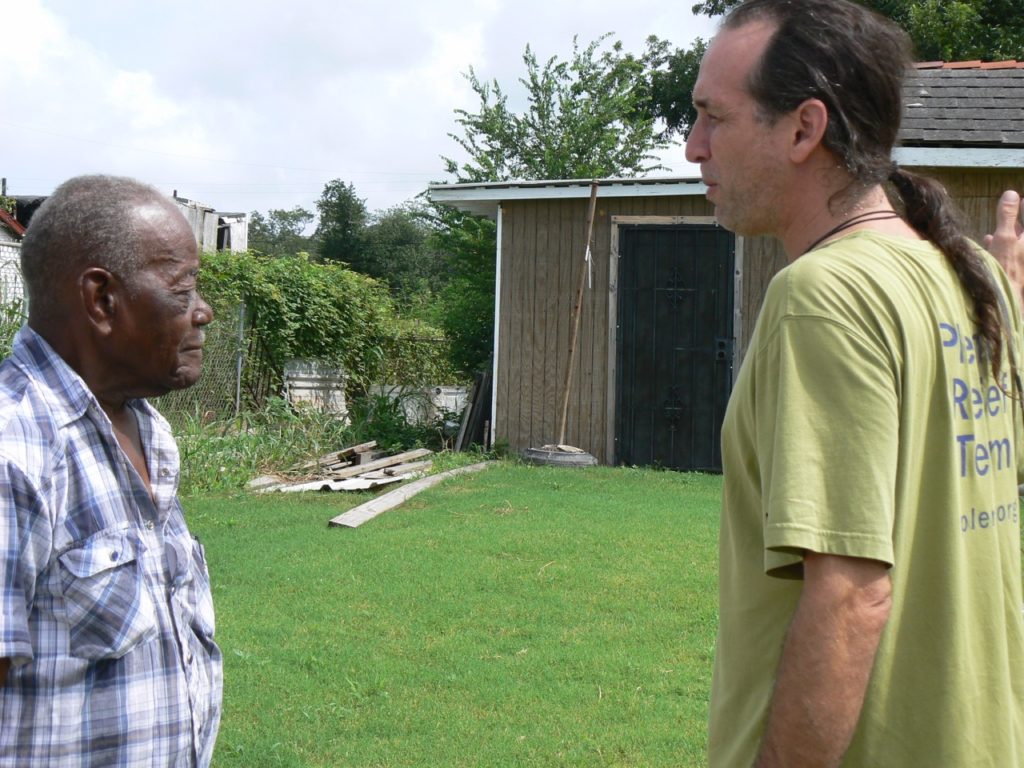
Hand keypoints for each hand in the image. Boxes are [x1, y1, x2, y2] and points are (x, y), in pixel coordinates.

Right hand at [984, 190, 1023, 310]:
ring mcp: (1021, 260)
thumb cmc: (1006, 267)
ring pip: (1018, 242)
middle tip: (1013, 209)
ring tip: (1000, 227)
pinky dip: (1002, 245)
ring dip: (1010, 233)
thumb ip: (1008, 215)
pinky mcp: (1014, 270)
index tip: (1020, 200)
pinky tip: (990, 242)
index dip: (1023, 208)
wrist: (1004, 297)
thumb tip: (1011, 193)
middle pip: (1023, 232)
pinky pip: (1010, 253)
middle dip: (1016, 221)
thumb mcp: (1005, 237)